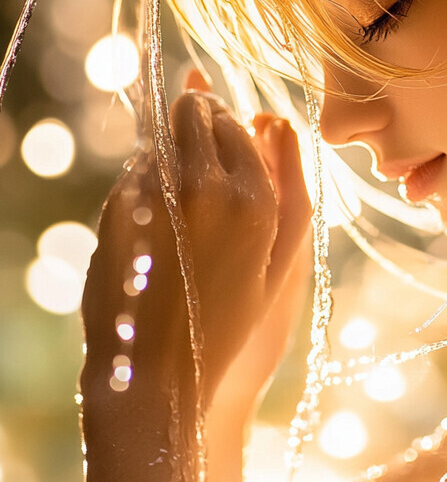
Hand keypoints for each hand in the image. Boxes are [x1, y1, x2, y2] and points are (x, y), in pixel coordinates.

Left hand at [81, 71, 310, 422]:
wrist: (159, 369)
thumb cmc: (229, 319)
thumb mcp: (280, 262)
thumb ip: (292, 188)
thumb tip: (279, 122)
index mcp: (255, 199)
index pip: (235, 121)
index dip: (227, 122)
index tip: (224, 134)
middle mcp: (206, 185)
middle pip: (195, 112)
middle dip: (198, 118)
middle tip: (199, 143)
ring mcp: (157, 192)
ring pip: (162, 133)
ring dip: (171, 142)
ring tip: (180, 185)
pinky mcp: (119, 204)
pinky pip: (137, 166)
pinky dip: (147, 172)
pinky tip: (157, 212)